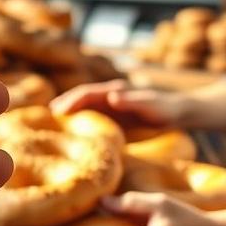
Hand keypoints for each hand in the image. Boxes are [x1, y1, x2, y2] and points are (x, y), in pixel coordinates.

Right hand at [50, 79, 186, 128]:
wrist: (178, 112)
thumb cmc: (165, 109)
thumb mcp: (151, 106)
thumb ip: (132, 101)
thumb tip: (111, 96)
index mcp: (115, 91)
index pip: (87, 93)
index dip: (71, 100)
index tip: (58, 111)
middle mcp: (110, 95)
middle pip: (81, 97)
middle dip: (65, 104)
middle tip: (47, 117)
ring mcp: (111, 105)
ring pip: (85, 106)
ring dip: (71, 112)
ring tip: (54, 125)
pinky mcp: (115, 115)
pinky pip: (94, 116)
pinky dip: (82, 121)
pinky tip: (75, 133)